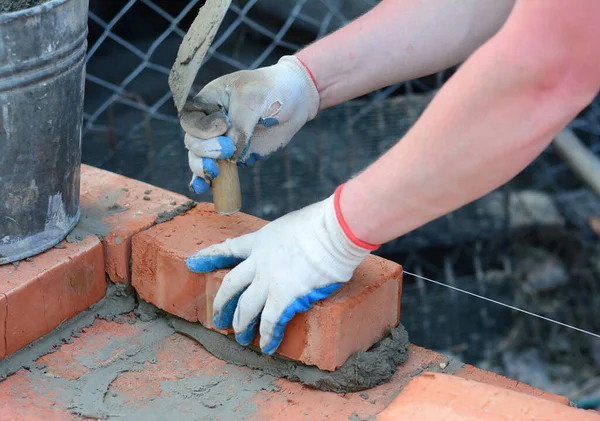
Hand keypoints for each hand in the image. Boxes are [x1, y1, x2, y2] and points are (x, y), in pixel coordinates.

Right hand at [181, 55, 319, 193]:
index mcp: (209, 101)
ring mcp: (221, 140)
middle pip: (193, 141)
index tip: (224, 126)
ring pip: (199, 158)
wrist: (295, 99)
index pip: (190, 119)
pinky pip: (216, 169)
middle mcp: (210, 121)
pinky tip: (204, 188)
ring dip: (202, 167)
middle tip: (228, 149)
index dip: (202, 128)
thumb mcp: (253, 100)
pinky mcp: (234, 155)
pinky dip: (207, 180)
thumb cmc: (272, 89)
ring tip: (214, 172)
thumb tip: (231, 154)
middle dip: (206, 149)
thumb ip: (239, 126)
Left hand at [185, 185, 378, 353]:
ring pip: (246, 308)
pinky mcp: (286, 296)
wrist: (334, 229)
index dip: (209, 256)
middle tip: (218, 319)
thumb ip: (285, 239)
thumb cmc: (323, 222)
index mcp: (261, 241)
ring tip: (241, 338)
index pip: (229, 249)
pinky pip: (271, 321)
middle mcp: (259, 262)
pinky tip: (267, 346)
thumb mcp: (292, 224)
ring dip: (242, 325)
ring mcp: (270, 280)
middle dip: (222, 304)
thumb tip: (294, 247)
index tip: (193, 262)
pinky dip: (268, 335)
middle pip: (231, 285)